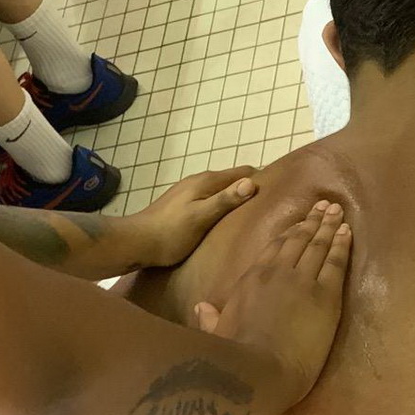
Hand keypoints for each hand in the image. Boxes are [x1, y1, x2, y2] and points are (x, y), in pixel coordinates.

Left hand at [125, 166, 258, 267]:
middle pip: (232, 179)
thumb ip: (225, 200)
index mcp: (206, 181)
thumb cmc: (171, 233)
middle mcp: (199, 180)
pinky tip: (225, 219)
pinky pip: (211, 198)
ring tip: (252, 214)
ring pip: (221, 189)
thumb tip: (252, 183)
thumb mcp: (201, 218)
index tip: (279, 193)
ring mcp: (189, 191)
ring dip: (236, 196)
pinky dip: (223, 204)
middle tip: (270, 206)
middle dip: (250, 188)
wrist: (136, 242)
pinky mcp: (183, 203)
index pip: (243, 172)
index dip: (261, 179)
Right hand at [195, 201, 351, 410]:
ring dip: (329, 226)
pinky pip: (336, 263)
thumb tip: (201, 308)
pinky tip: (348, 232)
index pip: (275, 248)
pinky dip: (342, 245)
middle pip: (299, 240)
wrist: (261, 370)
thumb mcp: (216, 333)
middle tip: (325, 206)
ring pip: (318, 245)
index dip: (290, 233)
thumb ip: (209, 318)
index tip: (300, 222)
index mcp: (252, 279)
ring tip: (337, 212)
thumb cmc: (237, 356)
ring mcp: (303, 281)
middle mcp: (278, 272)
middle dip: (313, 221)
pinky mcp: (325, 296)